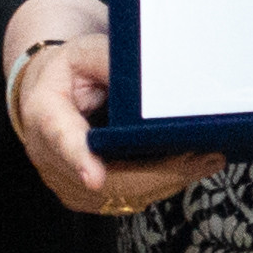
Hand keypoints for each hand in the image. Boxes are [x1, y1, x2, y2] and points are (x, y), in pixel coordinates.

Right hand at [3, 10, 221, 224]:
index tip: (94, 179)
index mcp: (45, 113)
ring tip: (206, 160)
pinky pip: (125, 199)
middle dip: (158, 172)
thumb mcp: (86, 53)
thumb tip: (155, 80)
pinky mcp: (82, 198)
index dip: (80, 159)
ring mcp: (65, 182)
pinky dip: (158, 185)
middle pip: (106, 178)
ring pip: (122, 194)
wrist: (45, 95)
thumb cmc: (70, 72)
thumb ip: (112, 64)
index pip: (62, 138)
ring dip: (167, 180)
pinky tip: (187, 168)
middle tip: (203, 157)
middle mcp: (49, 156)